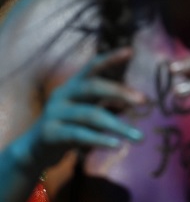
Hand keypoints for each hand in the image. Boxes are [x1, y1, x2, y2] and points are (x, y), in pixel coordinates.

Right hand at [20, 48, 145, 172]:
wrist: (34, 150)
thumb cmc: (69, 127)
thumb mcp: (87, 111)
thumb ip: (106, 102)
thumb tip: (139, 98)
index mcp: (72, 86)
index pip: (91, 67)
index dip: (109, 58)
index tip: (130, 51)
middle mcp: (62, 95)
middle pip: (92, 87)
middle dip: (119, 91)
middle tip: (143, 100)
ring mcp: (54, 114)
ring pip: (90, 115)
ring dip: (118, 126)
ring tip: (139, 137)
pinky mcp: (50, 133)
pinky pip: (78, 135)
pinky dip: (99, 140)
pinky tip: (117, 145)